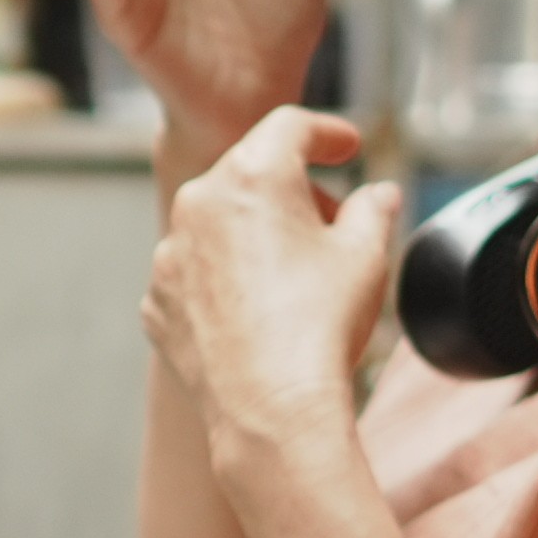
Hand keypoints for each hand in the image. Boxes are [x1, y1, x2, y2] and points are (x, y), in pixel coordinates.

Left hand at [145, 106, 402, 482]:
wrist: (270, 410)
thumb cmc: (321, 325)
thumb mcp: (366, 255)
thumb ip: (373, 210)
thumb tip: (379, 194)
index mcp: (251, 175)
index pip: (291, 127)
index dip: (327, 132)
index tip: (348, 147)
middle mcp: (197, 203)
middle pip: (250, 173)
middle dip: (294, 188)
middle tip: (333, 221)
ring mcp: (168, 255)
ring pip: (217, 224)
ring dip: (254, 234)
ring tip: (296, 274)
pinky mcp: (157, 301)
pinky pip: (195, 273)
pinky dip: (224, 280)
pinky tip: (258, 312)